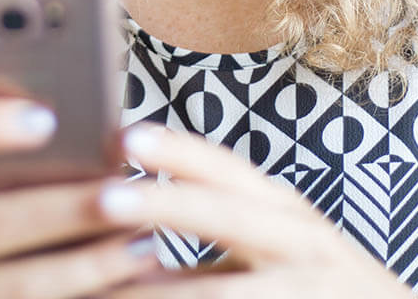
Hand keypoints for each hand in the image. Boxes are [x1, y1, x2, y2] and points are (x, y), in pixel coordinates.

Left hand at [96, 125, 414, 297]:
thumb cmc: (317, 285)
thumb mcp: (278, 240)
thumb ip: (216, 221)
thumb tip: (118, 205)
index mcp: (282, 210)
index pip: (226, 170)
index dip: (176, 150)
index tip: (122, 134)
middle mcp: (300, 241)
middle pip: (225, 215)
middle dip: (164, 202)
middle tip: (101, 197)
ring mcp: (304, 290)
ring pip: (221, 291)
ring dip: (157, 290)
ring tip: (101, 293)